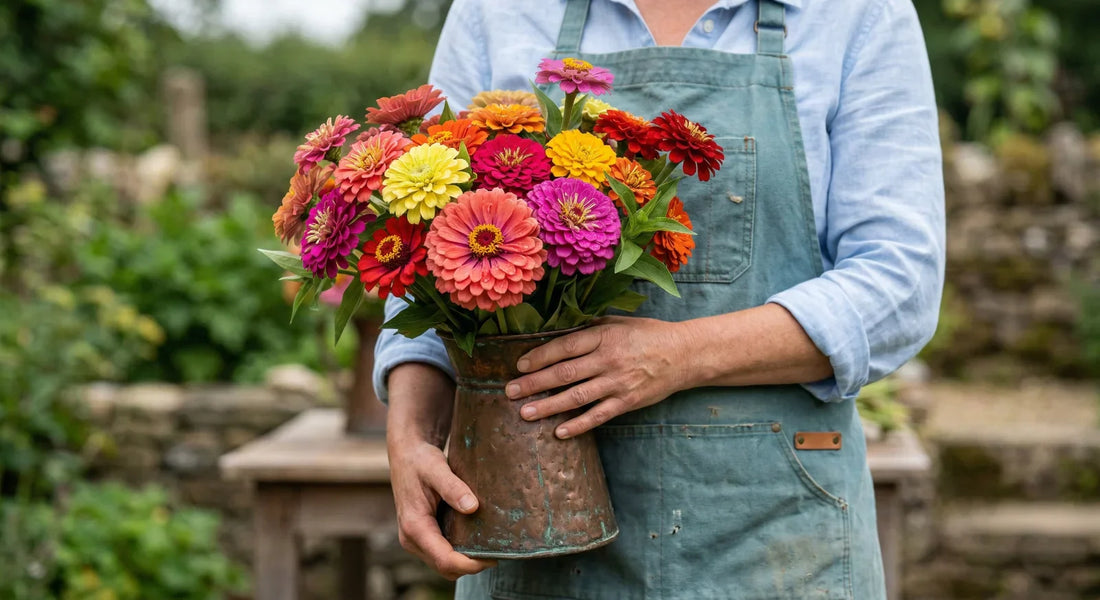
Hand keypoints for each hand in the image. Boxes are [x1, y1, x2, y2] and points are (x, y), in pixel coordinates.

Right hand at [388, 438, 496, 579]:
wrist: (407, 454)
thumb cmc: (420, 460)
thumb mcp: (436, 468)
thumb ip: (453, 488)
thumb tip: (473, 507)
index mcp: (414, 527)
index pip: (444, 559)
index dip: (469, 564)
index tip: (493, 558)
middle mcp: (411, 539)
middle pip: (444, 568)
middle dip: (470, 566)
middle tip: (497, 553)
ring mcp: (415, 540)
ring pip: (443, 565)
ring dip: (465, 562)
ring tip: (489, 548)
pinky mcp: (422, 536)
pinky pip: (441, 554)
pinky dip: (458, 554)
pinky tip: (475, 541)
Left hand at [505, 316, 691, 437]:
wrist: (683, 354)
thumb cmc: (646, 335)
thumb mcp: (618, 323)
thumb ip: (589, 328)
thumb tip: (556, 332)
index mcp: (604, 336)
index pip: (565, 346)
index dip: (540, 356)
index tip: (519, 365)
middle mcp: (609, 359)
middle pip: (564, 373)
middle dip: (534, 383)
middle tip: (509, 391)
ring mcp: (618, 383)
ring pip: (577, 397)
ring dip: (548, 406)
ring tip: (525, 414)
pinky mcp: (627, 402)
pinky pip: (599, 416)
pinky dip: (579, 425)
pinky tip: (559, 432)